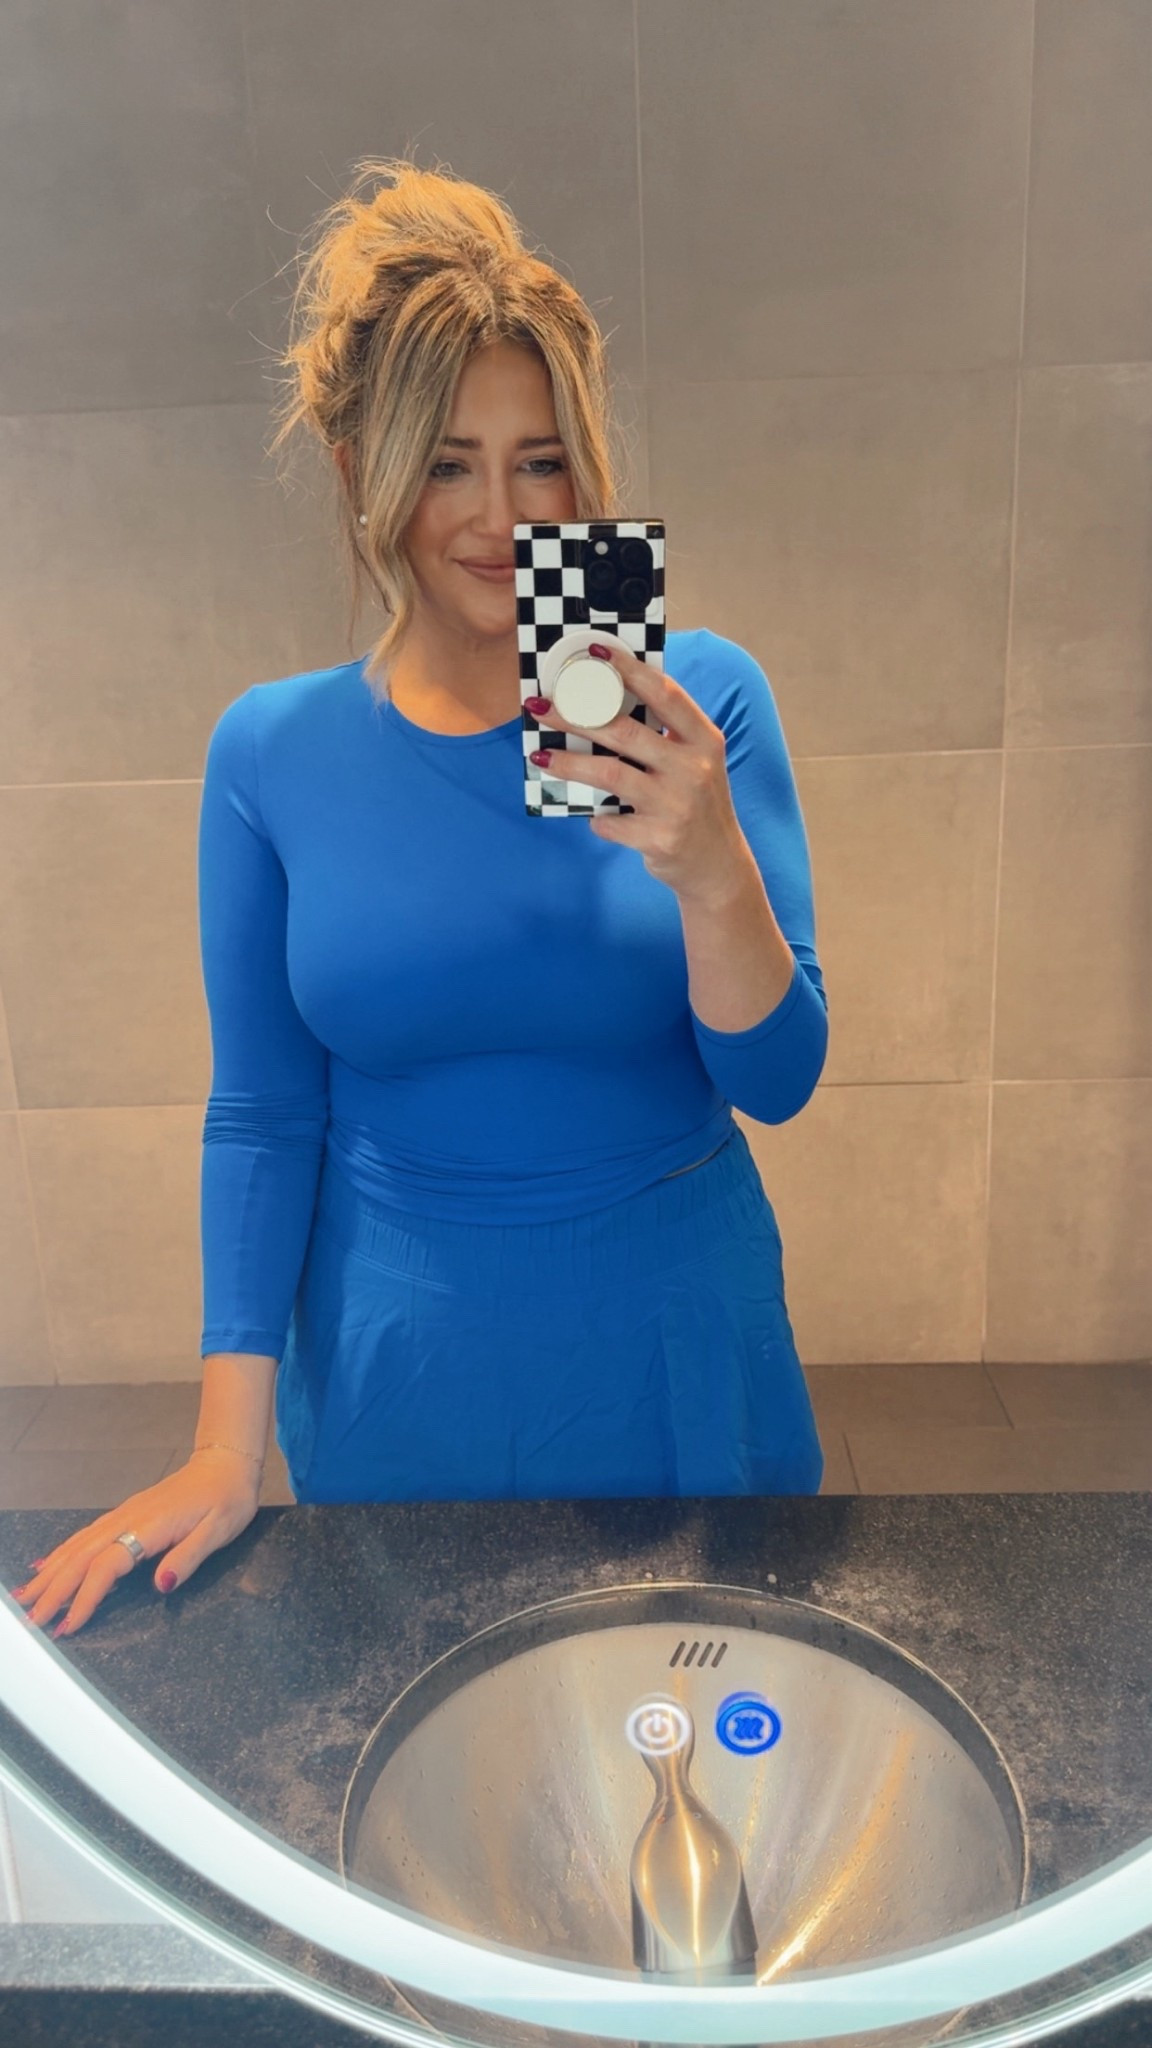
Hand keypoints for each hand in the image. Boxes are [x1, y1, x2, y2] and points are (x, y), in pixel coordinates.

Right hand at [8, 1453, 261, 1638]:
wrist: (226, 1462)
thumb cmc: (228, 1498)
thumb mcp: (220, 1530)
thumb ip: (189, 1556)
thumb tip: (162, 1584)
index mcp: (150, 1525)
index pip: (107, 1564)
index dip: (86, 1596)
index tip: (68, 1625)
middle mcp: (129, 1518)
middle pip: (82, 1556)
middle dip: (54, 1590)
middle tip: (33, 1621)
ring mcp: (124, 1514)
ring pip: (78, 1545)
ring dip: (51, 1573)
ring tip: (27, 1598)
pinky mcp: (125, 1513)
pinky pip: (86, 1536)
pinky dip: (63, 1552)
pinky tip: (48, 1564)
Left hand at [532, 643, 750, 903]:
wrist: (718, 865)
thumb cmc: (696, 803)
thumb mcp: (695, 762)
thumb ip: (664, 735)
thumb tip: (604, 703)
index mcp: (703, 740)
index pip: (664, 694)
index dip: (629, 671)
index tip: (595, 654)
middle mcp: (693, 768)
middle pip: (624, 732)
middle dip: (576, 715)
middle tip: (541, 706)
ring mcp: (676, 804)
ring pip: (609, 774)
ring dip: (568, 764)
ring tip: (539, 757)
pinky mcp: (659, 838)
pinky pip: (610, 821)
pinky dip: (596, 818)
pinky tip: (592, 816)